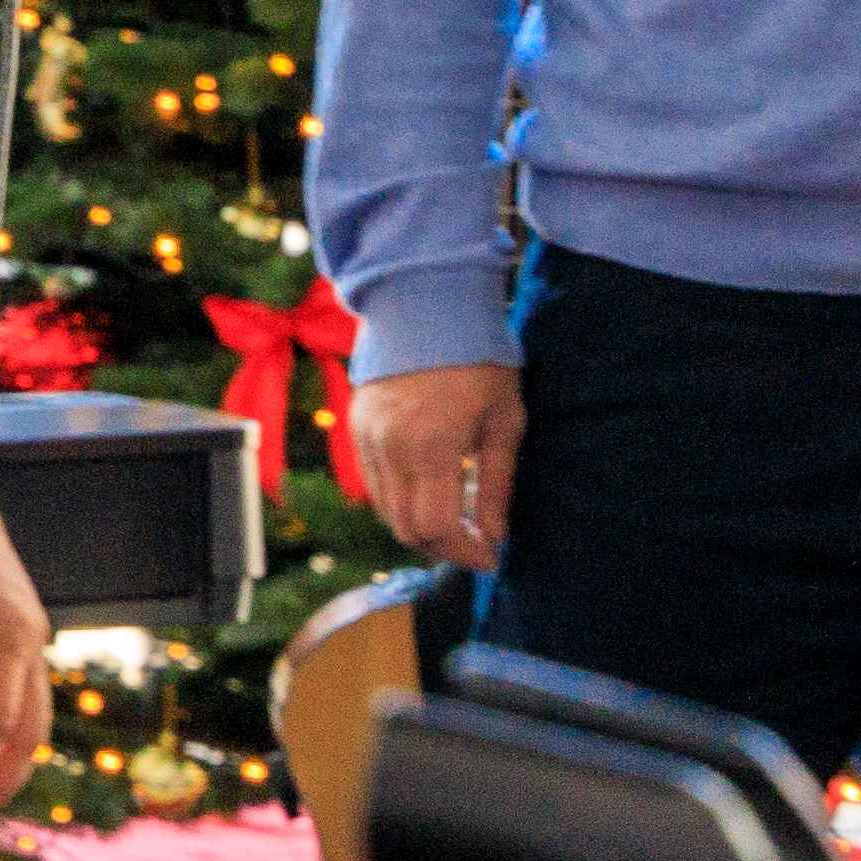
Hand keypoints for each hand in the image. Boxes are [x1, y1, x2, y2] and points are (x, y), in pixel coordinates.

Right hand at [347, 361, 521, 566]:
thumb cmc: (479, 360)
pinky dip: (399, 499)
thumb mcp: (504, 421)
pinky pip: (373, 484)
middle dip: (442, 546)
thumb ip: (497, 485)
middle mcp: (389, 447)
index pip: (436, 528)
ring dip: (419, 525)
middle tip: (475, 542)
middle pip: (405, 529)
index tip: (491, 556)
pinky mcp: (355, 427)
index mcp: (430, 446)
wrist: (427, 304)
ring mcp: (366, 437)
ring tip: (456, 517)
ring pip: (384, 511)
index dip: (464, 552)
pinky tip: (429, 488)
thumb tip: (496, 537)